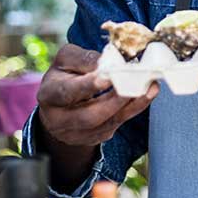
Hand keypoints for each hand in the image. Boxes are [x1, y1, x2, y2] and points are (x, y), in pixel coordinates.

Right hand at [36, 45, 156, 147]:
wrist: (59, 104)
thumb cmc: (64, 75)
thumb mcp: (66, 60)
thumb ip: (84, 59)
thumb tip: (107, 62)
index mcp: (49, 95)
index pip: (67, 92)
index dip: (88, 85)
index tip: (109, 76)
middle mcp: (58, 119)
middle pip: (89, 116)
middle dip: (115, 100)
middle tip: (136, 83)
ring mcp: (75, 133)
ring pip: (106, 124)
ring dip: (131, 106)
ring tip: (148, 88)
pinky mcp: (92, 138)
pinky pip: (115, 126)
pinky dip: (132, 111)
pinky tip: (145, 96)